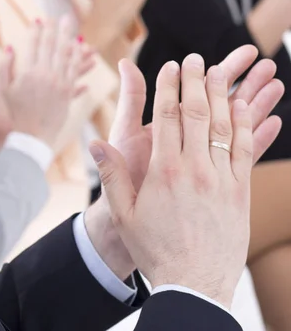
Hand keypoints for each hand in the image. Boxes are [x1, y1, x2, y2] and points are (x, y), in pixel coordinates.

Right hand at [0, 16, 94, 150]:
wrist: (22, 140)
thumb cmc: (5, 116)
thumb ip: (4, 68)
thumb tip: (10, 48)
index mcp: (30, 73)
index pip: (35, 45)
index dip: (38, 31)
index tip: (40, 19)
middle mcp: (47, 78)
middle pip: (55, 49)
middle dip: (59, 32)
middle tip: (63, 18)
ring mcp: (58, 89)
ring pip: (70, 63)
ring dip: (76, 48)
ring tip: (82, 38)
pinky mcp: (64, 101)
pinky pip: (75, 82)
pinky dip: (81, 72)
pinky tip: (89, 65)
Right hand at [90, 54, 280, 307]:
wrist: (194, 285)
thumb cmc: (154, 249)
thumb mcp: (124, 213)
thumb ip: (111, 174)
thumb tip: (95, 142)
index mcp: (164, 170)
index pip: (167, 117)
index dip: (169, 87)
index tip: (171, 66)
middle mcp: (195, 169)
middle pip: (197, 113)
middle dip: (197, 81)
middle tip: (197, 58)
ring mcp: (222, 180)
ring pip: (224, 127)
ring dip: (224, 95)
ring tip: (223, 71)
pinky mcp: (240, 193)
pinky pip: (246, 151)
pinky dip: (247, 125)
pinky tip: (247, 108)